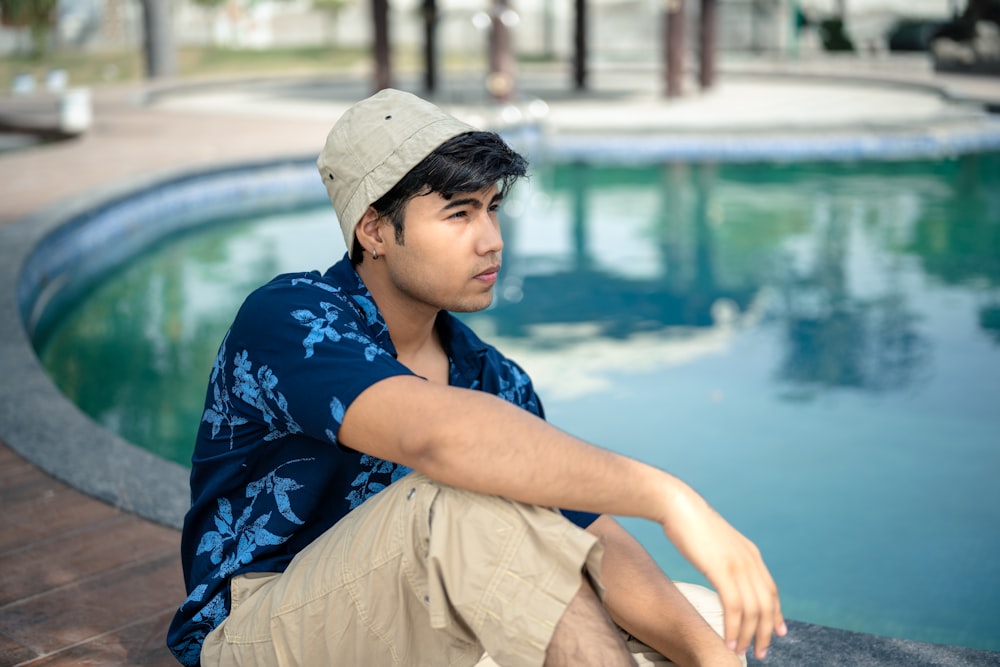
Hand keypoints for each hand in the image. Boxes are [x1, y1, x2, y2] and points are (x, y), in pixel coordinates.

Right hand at [658, 481, 786, 659]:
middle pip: (766, 604)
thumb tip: (724, 571)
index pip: (771, 590)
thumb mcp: (717, 542)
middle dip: (765, 632)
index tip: (777, 632)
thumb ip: (726, 558)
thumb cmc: (690, 524)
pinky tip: (729, 639)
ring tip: (741, 651)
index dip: (775, 614)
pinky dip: (734, 627)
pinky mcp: (722, 569)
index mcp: (751, 554)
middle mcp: (750, 560)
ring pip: (752, 610)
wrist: (678, 505)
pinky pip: (734, 607)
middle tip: (760, 652)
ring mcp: (737, 565)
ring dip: (748, 635)